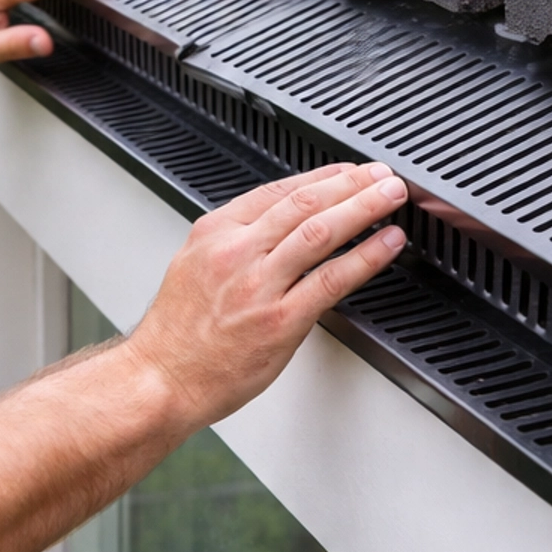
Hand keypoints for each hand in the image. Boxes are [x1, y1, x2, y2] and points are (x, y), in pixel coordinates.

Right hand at [124, 162, 409, 432]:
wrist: (160, 379)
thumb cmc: (176, 335)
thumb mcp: (193, 267)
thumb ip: (233, 245)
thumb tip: (276, 230)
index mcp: (214, 233)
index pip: (277, 191)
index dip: (321, 177)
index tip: (347, 172)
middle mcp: (236, 252)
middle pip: (304, 203)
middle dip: (350, 183)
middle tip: (381, 176)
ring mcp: (258, 286)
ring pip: (320, 231)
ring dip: (364, 208)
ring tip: (391, 198)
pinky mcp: (279, 321)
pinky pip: (331, 279)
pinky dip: (366, 257)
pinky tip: (386, 244)